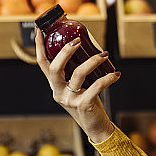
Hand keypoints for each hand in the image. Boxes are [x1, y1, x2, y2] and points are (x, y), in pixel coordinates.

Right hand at [35, 28, 120, 142]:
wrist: (95, 126)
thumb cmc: (88, 101)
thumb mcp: (77, 86)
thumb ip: (75, 71)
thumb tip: (84, 46)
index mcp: (55, 85)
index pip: (42, 63)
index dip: (39, 46)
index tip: (39, 29)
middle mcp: (58, 92)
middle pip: (55, 67)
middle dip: (65, 51)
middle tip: (77, 40)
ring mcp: (70, 99)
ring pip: (78, 74)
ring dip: (93, 61)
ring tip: (104, 55)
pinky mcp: (84, 105)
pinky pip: (96, 86)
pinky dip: (108, 78)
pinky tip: (116, 74)